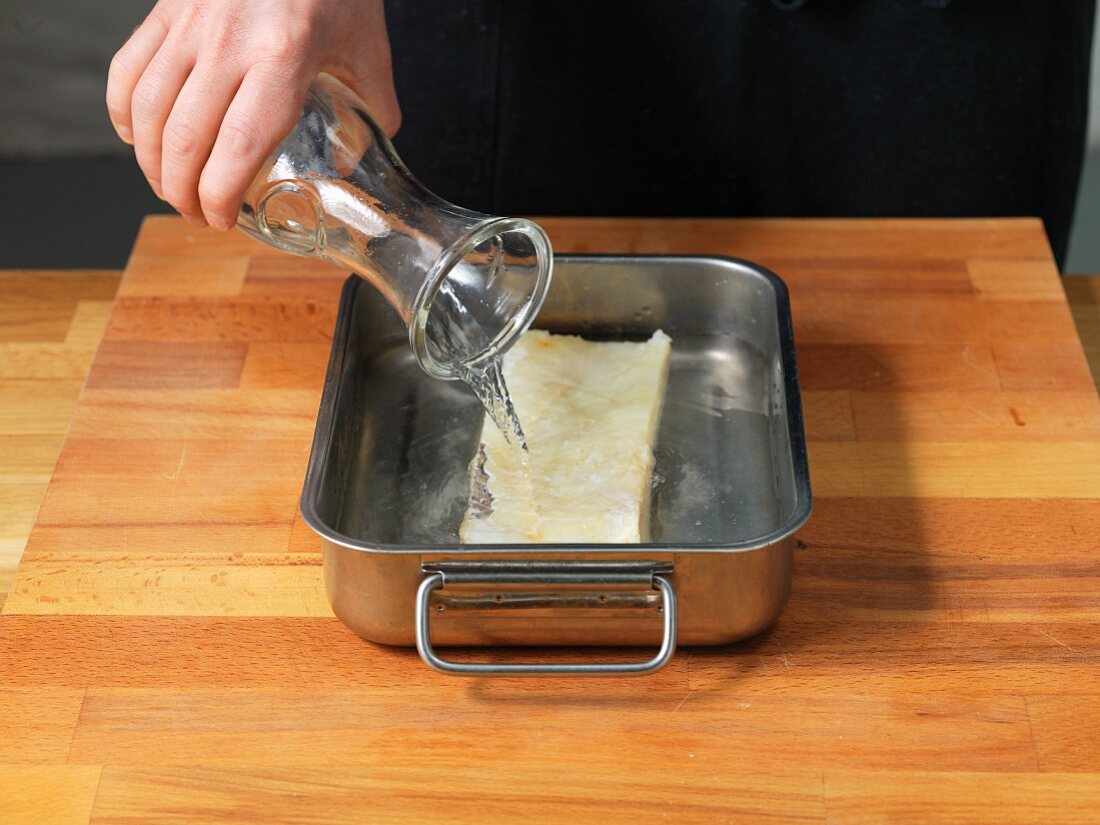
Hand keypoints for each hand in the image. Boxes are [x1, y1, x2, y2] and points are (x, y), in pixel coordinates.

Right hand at [106, 0, 400, 229]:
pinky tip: (135, 137)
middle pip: (185, 138)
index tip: (221, 220)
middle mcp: (229, 43)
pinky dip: (124, 110)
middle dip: (181, 191)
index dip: (220, 194)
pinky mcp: (167, 8)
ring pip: (149, 109)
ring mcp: (191, 24)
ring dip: (150, 161)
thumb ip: (374, 105)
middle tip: (194, 216)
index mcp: (283, 59)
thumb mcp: (367, 46)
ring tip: (167, 189)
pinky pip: (129, 67)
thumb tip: (370, 151)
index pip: (240, 146)